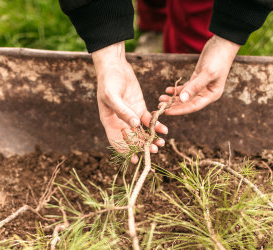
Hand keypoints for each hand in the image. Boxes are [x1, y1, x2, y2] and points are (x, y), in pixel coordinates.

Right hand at [92, 42, 167, 163]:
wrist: (115, 66)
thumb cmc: (108, 81)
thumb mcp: (112, 96)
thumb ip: (123, 111)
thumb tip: (134, 126)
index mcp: (110, 122)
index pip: (117, 142)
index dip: (125, 152)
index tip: (135, 159)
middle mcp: (120, 122)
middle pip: (132, 140)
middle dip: (142, 147)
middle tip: (154, 151)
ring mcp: (131, 116)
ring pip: (142, 133)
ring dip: (151, 139)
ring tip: (161, 144)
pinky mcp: (140, 108)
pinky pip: (149, 121)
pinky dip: (156, 126)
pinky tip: (164, 129)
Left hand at [159, 35, 239, 114]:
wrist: (222, 44)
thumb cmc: (218, 59)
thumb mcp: (206, 73)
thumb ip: (194, 87)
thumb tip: (182, 99)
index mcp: (211, 95)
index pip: (193, 106)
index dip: (180, 110)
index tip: (167, 112)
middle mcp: (207, 93)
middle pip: (188, 103)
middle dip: (174, 105)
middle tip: (159, 106)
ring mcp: (202, 86)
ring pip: (185, 96)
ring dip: (173, 97)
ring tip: (161, 98)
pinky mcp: (197, 78)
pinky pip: (185, 87)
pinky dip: (177, 89)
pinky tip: (168, 90)